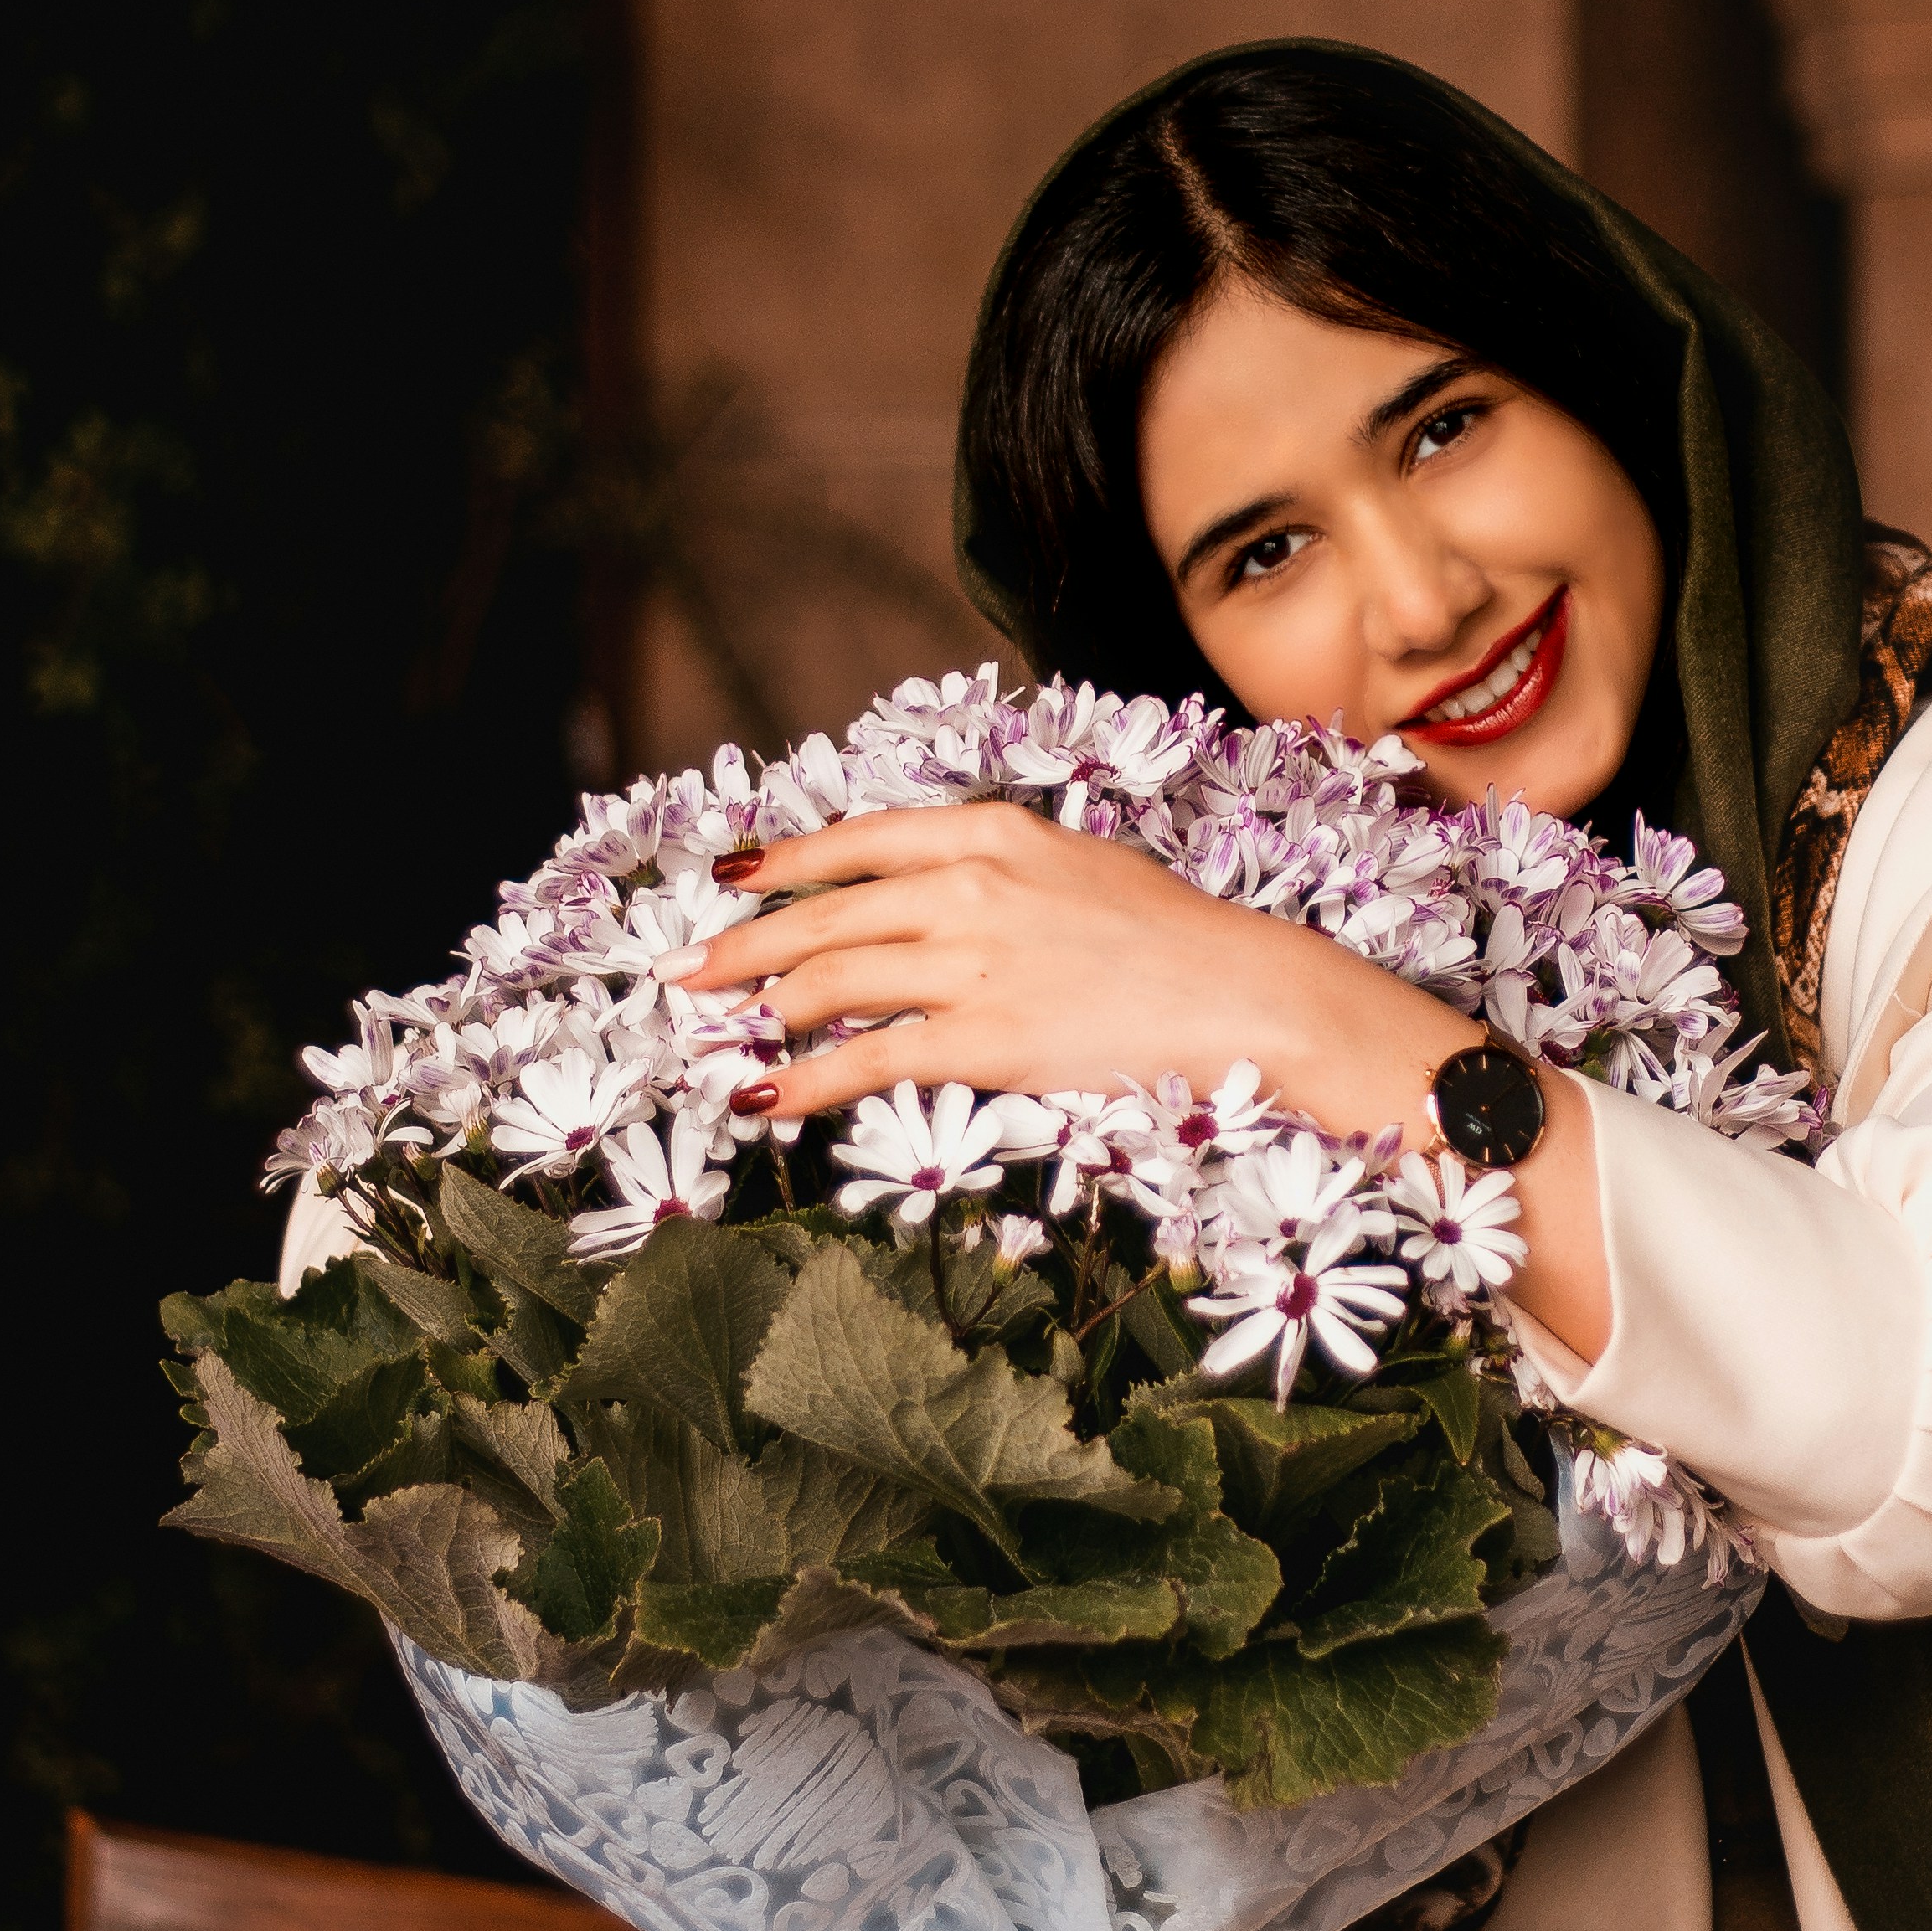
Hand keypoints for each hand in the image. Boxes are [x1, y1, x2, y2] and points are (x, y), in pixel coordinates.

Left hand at [679, 805, 1461, 1142]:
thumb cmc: (1177, 936)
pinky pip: (866, 1059)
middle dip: (743, 946)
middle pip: (824, 916)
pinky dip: (803, 1083)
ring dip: (760, 1010)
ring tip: (718, 1032)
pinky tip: (763, 1098)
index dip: (787, 863)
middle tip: (687, 971)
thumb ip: (1005, 870)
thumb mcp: (1083, 866)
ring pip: (830, 983)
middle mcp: (968, 886)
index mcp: (994, 832)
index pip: (861, 841)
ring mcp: (971, 962)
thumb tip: (943, 893)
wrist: (1244, 991)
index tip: (735, 877)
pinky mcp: (982, 1039)